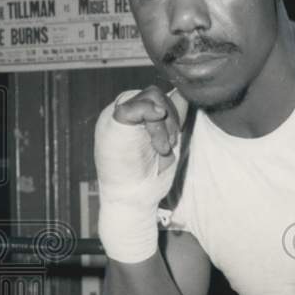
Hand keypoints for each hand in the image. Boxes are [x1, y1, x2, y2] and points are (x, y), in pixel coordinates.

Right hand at [94, 86, 188, 263]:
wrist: (131, 200)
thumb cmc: (149, 175)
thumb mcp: (166, 141)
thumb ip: (172, 119)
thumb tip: (184, 94)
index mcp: (135, 115)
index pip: (157, 97)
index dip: (173, 113)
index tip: (175, 139)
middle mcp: (124, 112)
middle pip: (155, 94)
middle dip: (171, 118)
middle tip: (167, 147)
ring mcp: (115, 117)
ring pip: (148, 97)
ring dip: (163, 124)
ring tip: (162, 150)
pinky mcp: (111, 127)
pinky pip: (130, 107)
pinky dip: (148, 114)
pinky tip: (157, 131)